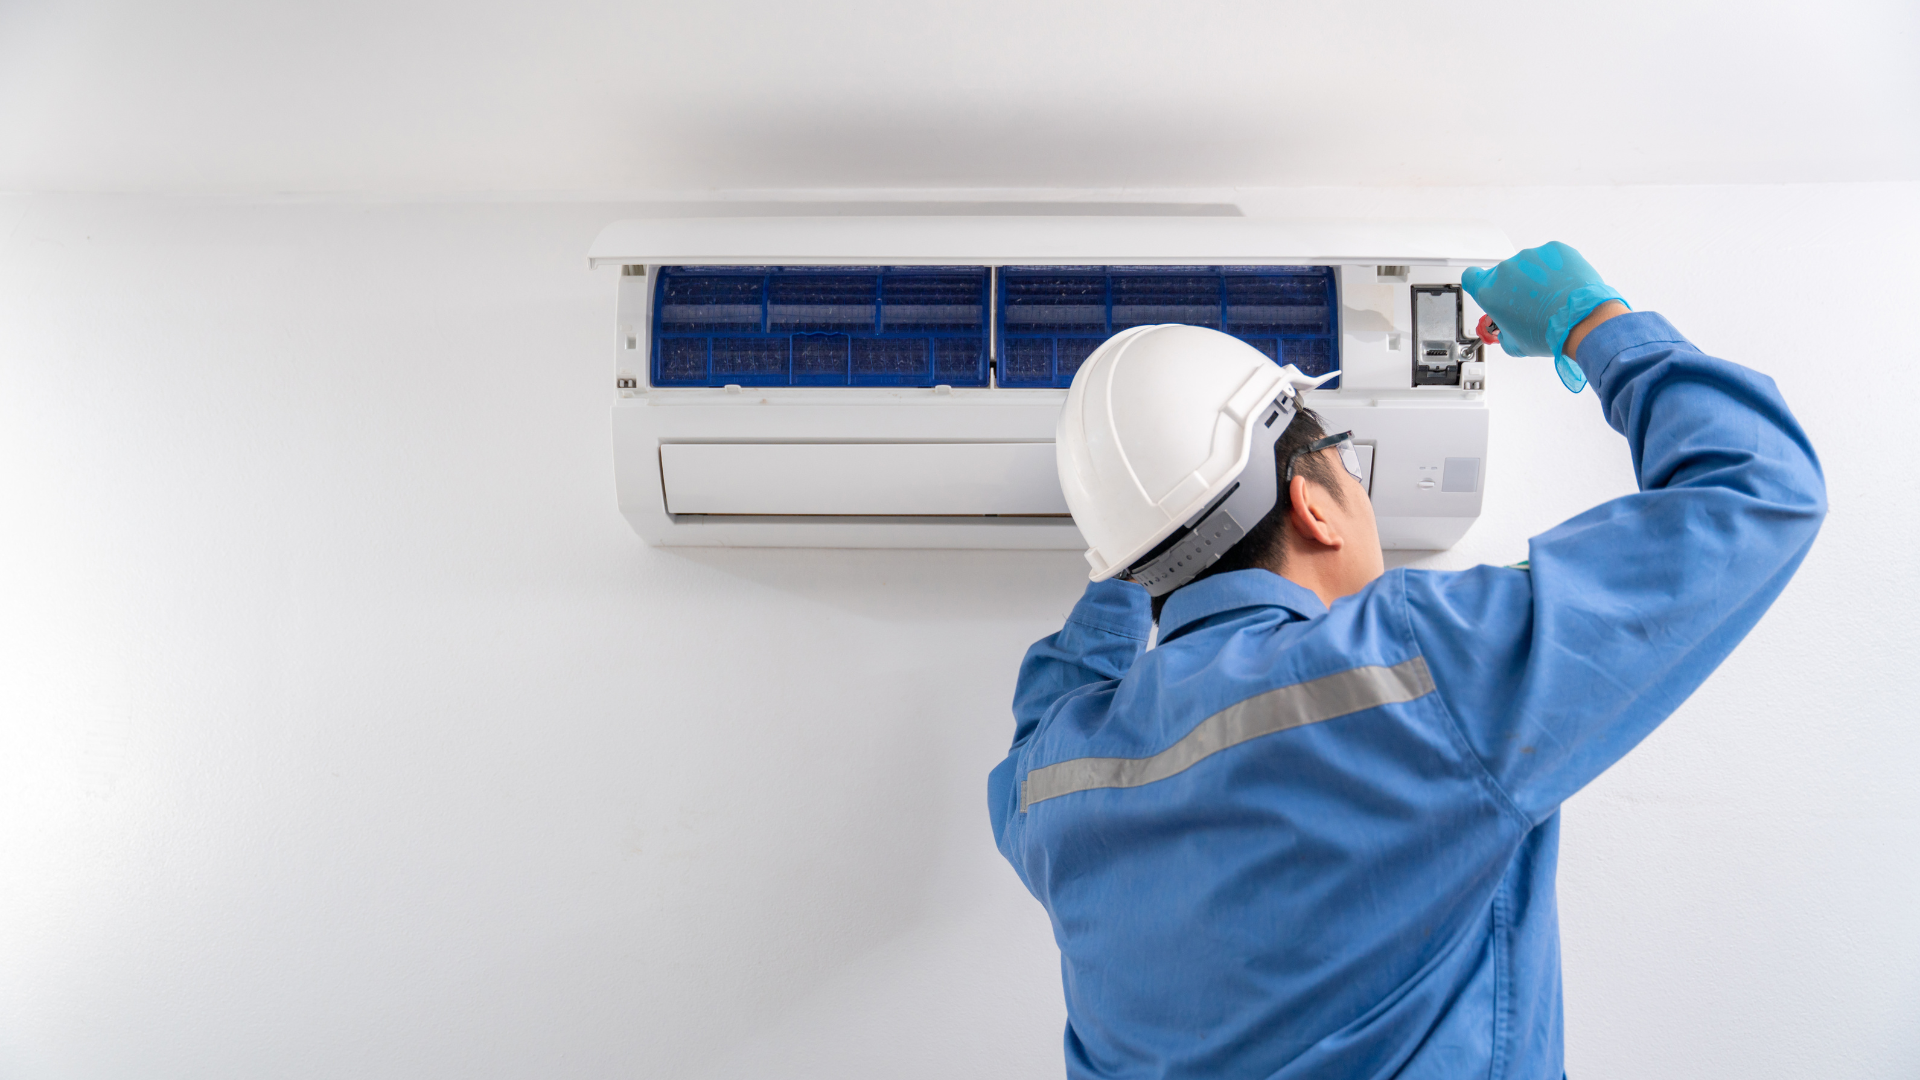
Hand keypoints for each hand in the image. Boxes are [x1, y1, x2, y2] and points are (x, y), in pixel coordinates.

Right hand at [1461, 242, 1627, 391]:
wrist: (1582, 320)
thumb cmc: (1549, 332)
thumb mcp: (1515, 345)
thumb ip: (1503, 332)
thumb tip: (1508, 331)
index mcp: (1490, 291)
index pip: (1470, 277)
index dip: (1478, 284)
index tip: (1489, 290)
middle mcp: (1506, 271)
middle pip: (1503, 275)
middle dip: (1513, 287)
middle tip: (1529, 305)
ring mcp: (1531, 257)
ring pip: (1528, 265)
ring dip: (1535, 277)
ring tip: (1551, 297)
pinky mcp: (1554, 249)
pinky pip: (1550, 257)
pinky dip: (1554, 268)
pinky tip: (1562, 286)